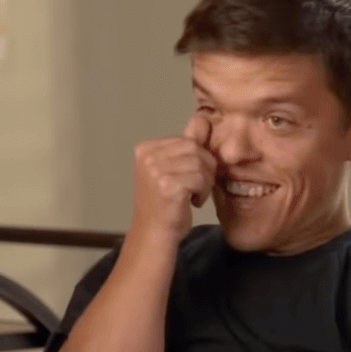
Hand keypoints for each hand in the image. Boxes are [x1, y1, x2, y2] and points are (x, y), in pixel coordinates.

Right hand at [130, 114, 216, 245]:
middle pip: (196, 149)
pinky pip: (201, 178)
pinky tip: (190, 202)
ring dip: (204, 182)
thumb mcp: (174, 168)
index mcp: (146, 147)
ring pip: (201, 164)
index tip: (186, 178)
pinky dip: (203, 192)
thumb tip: (201, 118)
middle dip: (204, 170)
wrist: (154, 233)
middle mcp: (147, 155)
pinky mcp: (167, 184)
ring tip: (191, 195)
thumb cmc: (166, 204)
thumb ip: (188, 144)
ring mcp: (155, 169)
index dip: (197, 160)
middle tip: (194, 188)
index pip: (187, 140)